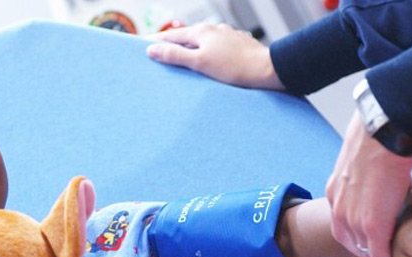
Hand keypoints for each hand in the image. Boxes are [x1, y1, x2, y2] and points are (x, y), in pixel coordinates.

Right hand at [145, 22, 283, 89]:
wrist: (267, 70)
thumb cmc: (235, 68)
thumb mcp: (199, 62)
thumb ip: (174, 55)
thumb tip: (152, 49)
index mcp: (202, 32)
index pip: (171, 36)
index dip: (156, 41)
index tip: (143, 45)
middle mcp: (214, 30)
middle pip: (186, 38)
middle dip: (172, 46)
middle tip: (158, 54)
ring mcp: (226, 37)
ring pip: (202, 43)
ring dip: (190, 50)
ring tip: (182, 60)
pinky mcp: (237, 47)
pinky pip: (215, 49)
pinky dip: (205, 54)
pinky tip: (207, 63)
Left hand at [325, 111, 411, 256]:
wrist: (381, 136)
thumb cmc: (375, 140)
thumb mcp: (360, 161)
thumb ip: (366, 175)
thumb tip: (383, 175)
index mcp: (334, 192)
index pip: (341, 223)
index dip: (355, 235)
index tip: (366, 241)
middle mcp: (339, 208)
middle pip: (349, 240)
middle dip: (364, 250)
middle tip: (380, 256)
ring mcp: (353, 218)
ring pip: (363, 249)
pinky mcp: (372, 224)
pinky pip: (377, 253)